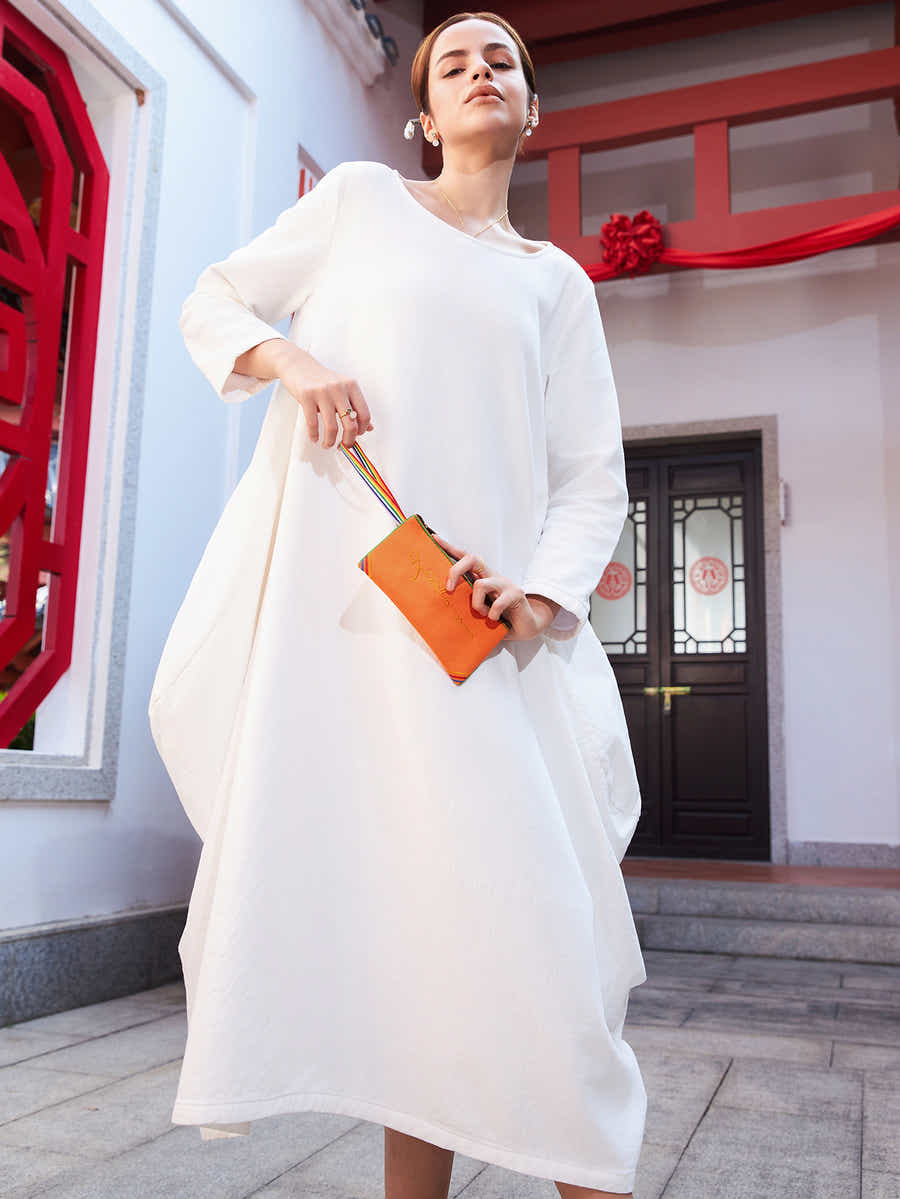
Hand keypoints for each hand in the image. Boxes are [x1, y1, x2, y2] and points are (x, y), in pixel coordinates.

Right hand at [278, 347, 374, 448]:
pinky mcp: (306, 396)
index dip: (362, 429)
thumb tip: (369, 428)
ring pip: (332, 427)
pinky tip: (314, 438)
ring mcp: (323, 392)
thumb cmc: (321, 379)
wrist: (298, 364)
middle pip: (351, 424)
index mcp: (352, 386)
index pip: (364, 414)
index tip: (356, 436)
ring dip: (329, 441)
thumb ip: (355, 406)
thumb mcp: (342, 388)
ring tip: (327, 445)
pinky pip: (313, 423)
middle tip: (343, 446)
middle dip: (348, 441)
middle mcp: (339, 388)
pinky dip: (314, 435)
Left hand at [428, 532, 552, 642]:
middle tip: (448, 589)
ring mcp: (504, 583)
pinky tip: (494, 620)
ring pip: (480, 584)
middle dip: (455, 571)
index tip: (434, 537)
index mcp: (482, 576)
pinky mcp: (515, 593)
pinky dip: (491, 614)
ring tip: (483, 615)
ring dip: (476, 604)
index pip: (464, 557)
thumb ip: (465, 601)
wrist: (526, 625)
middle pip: (472, 558)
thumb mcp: (478, 607)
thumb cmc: (498, 616)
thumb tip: (442, 602)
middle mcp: (492, 575)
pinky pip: (497, 602)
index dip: (449, 547)